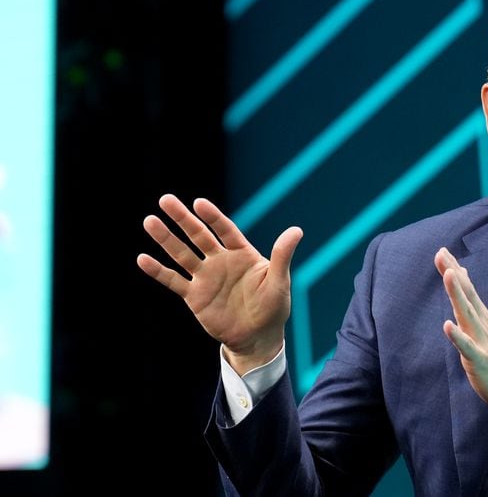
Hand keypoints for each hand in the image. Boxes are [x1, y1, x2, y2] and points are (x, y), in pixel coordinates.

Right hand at [136, 193, 301, 373]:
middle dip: (182, 219)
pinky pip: (173, 281)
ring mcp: (205, 277)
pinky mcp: (194, 296)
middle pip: (198, 236)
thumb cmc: (273, 307)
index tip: (199, 203)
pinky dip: (158, 271)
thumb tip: (296, 230)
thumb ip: (281, 256)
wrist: (257, 336)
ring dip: (165, 239)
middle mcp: (221, 261)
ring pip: (182, 254)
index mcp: (242, 254)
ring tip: (150, 221)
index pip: (225, 230)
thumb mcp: (279, 281)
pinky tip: (142, 258)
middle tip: (165, 200)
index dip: (212, 217)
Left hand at [436, 247, 487, 420]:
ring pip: (468, 315)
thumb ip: (476, 316)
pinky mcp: (481, 361)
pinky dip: (458, 337)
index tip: (444, 252)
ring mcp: (483, 343)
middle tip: (442, 252)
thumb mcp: (487, 334)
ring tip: (449, 274)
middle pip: (467, 296)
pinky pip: (468, 348)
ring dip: (457, 295)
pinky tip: (447, 326)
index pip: (468, 292)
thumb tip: (468, 301)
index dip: (455, 272)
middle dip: (453, 274)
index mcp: (483, 321)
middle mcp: (483, 327)